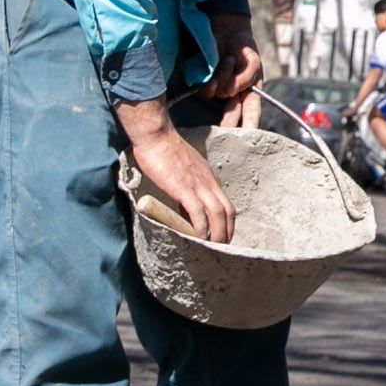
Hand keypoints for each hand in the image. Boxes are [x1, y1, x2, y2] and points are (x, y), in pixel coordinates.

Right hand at [117, 100, 235, 244]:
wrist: (157, 137)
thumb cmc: (165, 150)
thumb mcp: (185, 169)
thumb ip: (189, 184)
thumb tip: (185, 204)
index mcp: (209, 178)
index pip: (226, 203)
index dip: (227, 222)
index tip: (223, 235)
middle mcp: (209, 182)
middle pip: (228, 211)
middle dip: (228, 232)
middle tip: (223, 248)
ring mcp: (198, 185)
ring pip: (218, 214)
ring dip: (218, 234)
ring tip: (215, 248)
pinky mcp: (183, 188)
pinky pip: (198, 212)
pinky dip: (201, 227)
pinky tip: (199, 238)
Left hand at [201, 17, 263, 128]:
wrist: (226, 30)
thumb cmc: (243, 47)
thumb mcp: (252, 62)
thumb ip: (246, 78)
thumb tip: (231, 92)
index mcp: (250, 94)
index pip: (251, 115)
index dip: (248, 128)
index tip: (245, 140)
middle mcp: (234, 97)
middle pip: (231, 116)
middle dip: (228, 119)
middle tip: (223, 129)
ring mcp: (219, 92)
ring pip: (220, 95)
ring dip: (225, 75)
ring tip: (230, 59)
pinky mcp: (205, 85)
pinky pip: (208, 87)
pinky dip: (217, 74)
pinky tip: (223, 61)